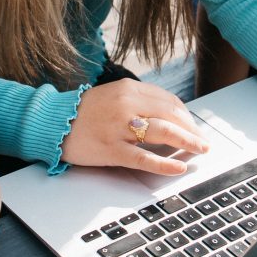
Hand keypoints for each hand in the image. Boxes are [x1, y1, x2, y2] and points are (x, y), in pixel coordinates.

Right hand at [61, 79, 209, 174]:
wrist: (53, 123)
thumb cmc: (84, 112)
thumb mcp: (112, 95)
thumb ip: (138, 100)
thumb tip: (168, 113)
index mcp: (128, 89)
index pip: (168, 101)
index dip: (185, 115)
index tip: (193, 126)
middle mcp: (126, 105)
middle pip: (170, 115)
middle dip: (192, 129)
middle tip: (203, 141)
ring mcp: (119, 128)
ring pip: (162, 133)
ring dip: (187, 142)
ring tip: (200, 150)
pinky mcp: (111, 149)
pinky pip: (143, 158)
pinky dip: (163, 164)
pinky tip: (178, 167)